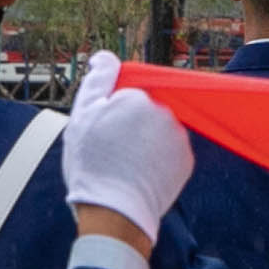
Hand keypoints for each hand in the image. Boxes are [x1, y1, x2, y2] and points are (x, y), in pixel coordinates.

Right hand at [60, 51, 193, 241]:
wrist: (115, 211)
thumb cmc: (92, 164)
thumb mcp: (82, 116)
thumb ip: (97, 81)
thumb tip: (104, 57)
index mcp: (138, 97)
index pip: (126, 96)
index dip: (111, 112)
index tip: (102, 132)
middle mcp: (164, 111)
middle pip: (145, 111)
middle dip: (131, 125)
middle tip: (112, 149)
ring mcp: (178, 136)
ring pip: (158, 131)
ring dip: (146, 141)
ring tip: (127, 164)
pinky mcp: (186, 160)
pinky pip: (170, 152)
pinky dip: (158, 158)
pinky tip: (141, 173)